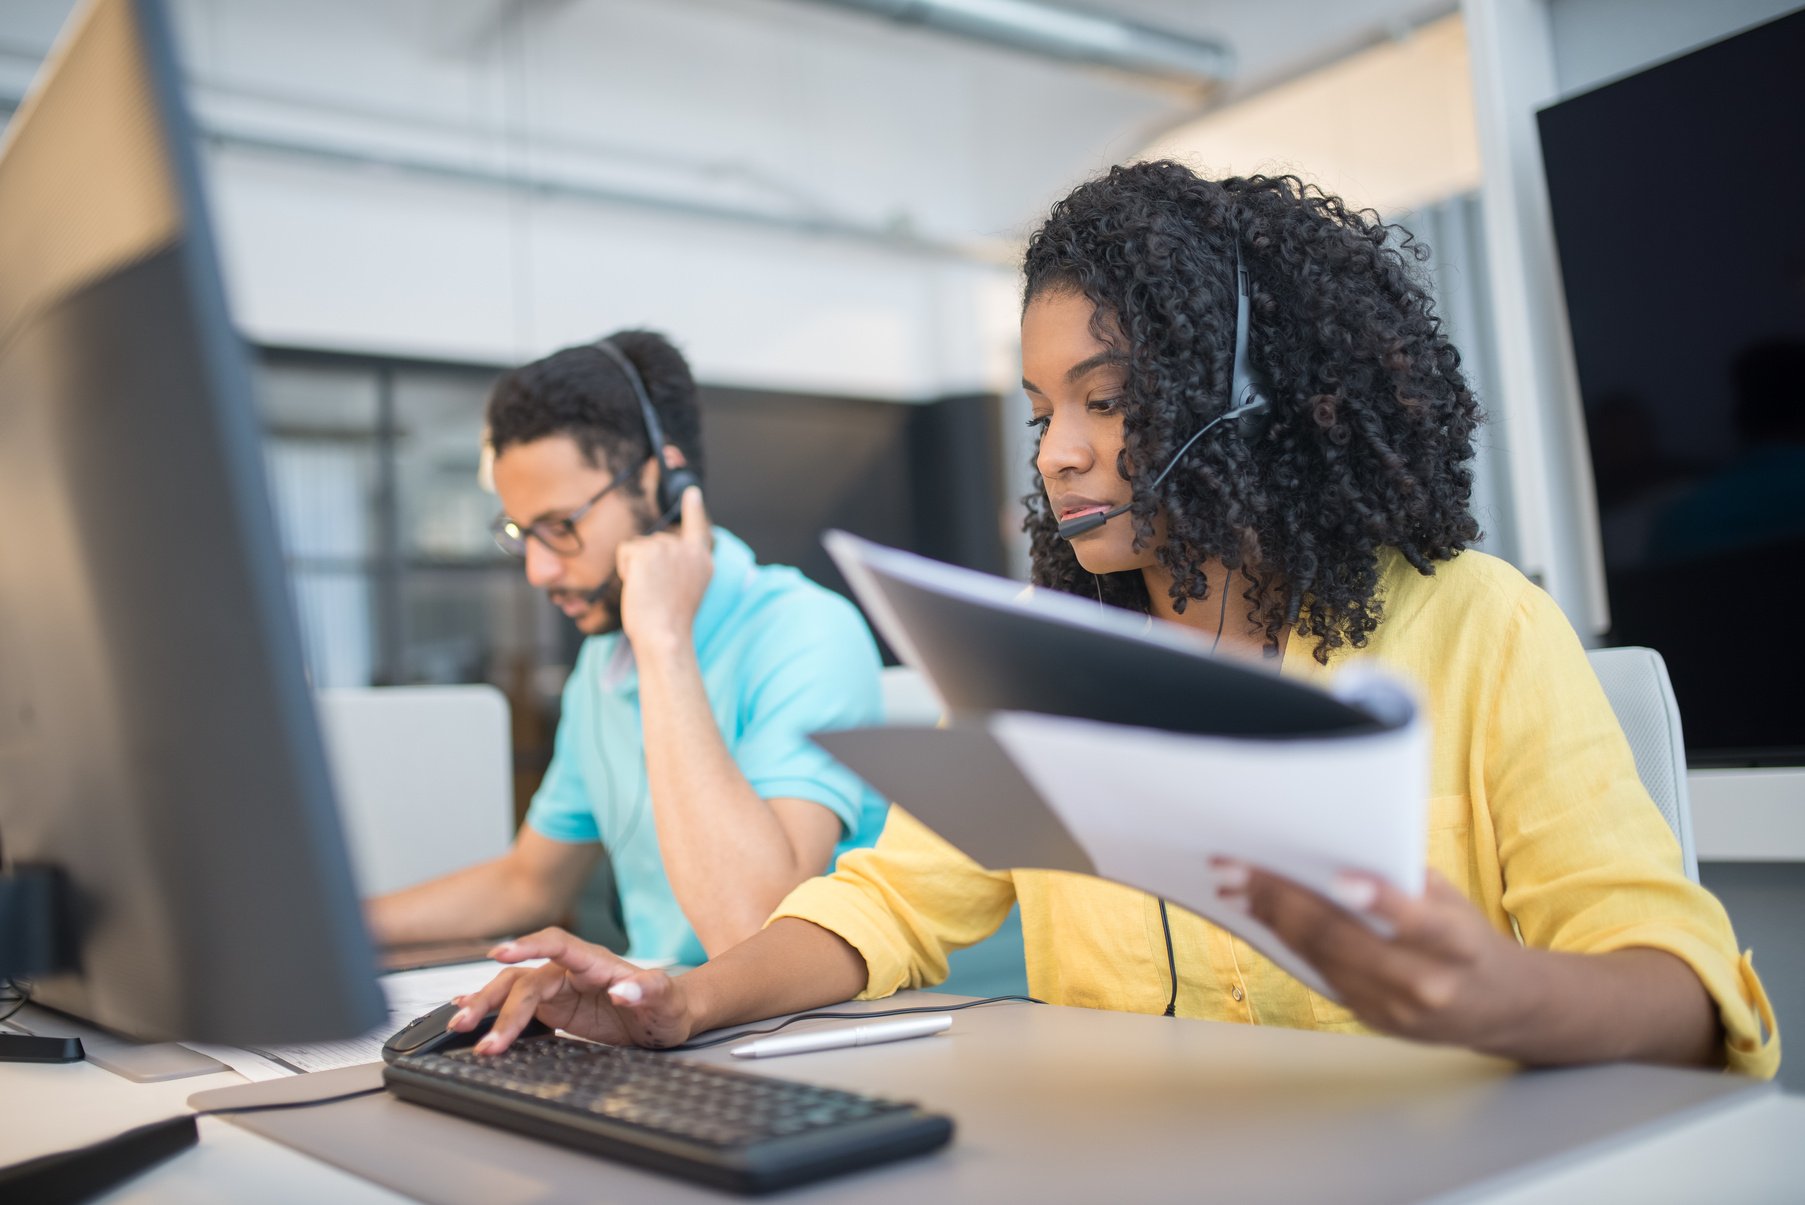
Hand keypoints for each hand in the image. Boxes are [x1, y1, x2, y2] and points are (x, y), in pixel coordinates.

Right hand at [446, 927, 699, 1053]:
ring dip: (486, 1007)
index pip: (557, 944)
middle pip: (524, 976)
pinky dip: (491, 1006)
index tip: (500, 953)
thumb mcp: (668, 1001)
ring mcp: (560, 989)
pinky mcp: (554, 1007)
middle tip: (470, 1024)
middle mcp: (571, 971)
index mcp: (596, 962)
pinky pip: (516, 1003)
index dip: (528, 945)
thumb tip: (623, 989)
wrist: (667, 1017)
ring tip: (461, 1028)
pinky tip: (464, 1009)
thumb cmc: (670, 1005)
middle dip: (495, 1000)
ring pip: (512, 990)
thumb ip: (649, 991)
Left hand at [617, 486, 712, 652]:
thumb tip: (655, 550)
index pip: (697, 528)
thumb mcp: (684, 590)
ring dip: (636, 569)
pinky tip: (639, 587)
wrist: (664, 635)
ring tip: (650, 593)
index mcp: (702, 561)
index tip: (691, 492)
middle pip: (655, 541)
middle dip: (648, 564)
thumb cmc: (669, 623)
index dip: (693, 509)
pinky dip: (625, 569)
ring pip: (639, 548)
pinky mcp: (647, 551)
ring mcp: (669, 548)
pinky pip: (625, 552)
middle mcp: (688, 550)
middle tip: (657, 593)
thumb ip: (679, 566)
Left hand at [1217, 861, 1535, 1052]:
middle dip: (1283, 900)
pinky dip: (1286, 940)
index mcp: (1457, 945)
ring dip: (1271, 918)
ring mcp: (1394, 1008)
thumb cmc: (1467, 936)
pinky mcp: (1370, 1019)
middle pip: (1343, 940)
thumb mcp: (1452, 901)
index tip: (1340, 879)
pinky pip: (1319, 973)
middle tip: (1238, 869)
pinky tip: (1261, 913)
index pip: (1417, 924)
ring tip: (1236, 886)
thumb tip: (1334, 846)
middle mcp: (1425, 982)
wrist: (1498, 1006)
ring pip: (1320, 958)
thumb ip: (1404, 882)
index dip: (1379, 902)